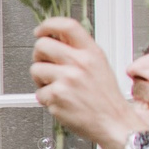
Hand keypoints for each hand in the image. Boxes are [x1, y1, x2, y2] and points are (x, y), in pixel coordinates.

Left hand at [33, 18, 148, 148]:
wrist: (114, 122)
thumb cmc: (105, 98)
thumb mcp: (99, 66)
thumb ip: (79, 51)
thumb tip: (55, 38)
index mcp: (92, 53)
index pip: (67, 26)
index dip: (48, 25)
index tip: (40, 31)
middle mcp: (79, 63)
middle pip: (41, 45)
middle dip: (39, 56)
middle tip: (46, 65)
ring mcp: (67, 79)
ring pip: (35, 69)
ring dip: (41, 79)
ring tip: (58, 87)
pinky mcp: (56, 96)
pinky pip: (38, 92)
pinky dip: (46, 98)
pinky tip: (61, 101)